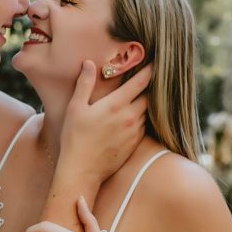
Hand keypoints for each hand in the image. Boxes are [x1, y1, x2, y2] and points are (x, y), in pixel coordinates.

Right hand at [60, 61, 150, 182]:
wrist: (82, 170)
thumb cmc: (75, 138)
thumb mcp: (75, 107)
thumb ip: (84, 84)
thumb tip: (89, 63)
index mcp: (116, 104)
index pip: (141, 82)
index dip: (150, 70)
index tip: (156, 61)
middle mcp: (130, 117)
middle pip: (149, 96)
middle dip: (150, 87)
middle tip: (149, 79)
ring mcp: (135, 131)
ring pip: (147, 111)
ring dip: (145, 104)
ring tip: (141, 97)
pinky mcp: (135, 144)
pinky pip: (144, 126)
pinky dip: (141, 119)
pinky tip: (133, 117)